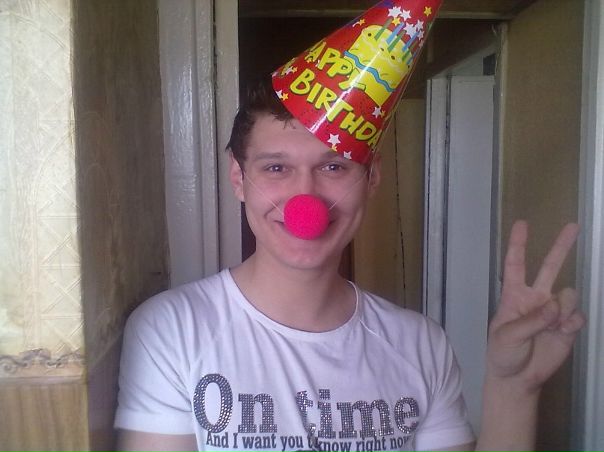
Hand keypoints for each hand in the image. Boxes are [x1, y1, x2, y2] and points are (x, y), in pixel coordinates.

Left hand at [486, 220, 585, 392]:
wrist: (517, 379)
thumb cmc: (503, 353)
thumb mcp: (507, 336)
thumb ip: (531, 321)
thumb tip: (555, 305)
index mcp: (513, 295)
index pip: (515, 265)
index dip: (518, 244)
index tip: (522, 223)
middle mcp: (536, 298)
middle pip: (549, 267)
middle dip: (561, 246)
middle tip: (573, 226)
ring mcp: (553, 312)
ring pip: (568, 294)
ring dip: (563, 307)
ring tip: (551, 325)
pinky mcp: (567, 327)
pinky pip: (577, 316)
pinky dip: (571, 323)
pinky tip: (562, 332)